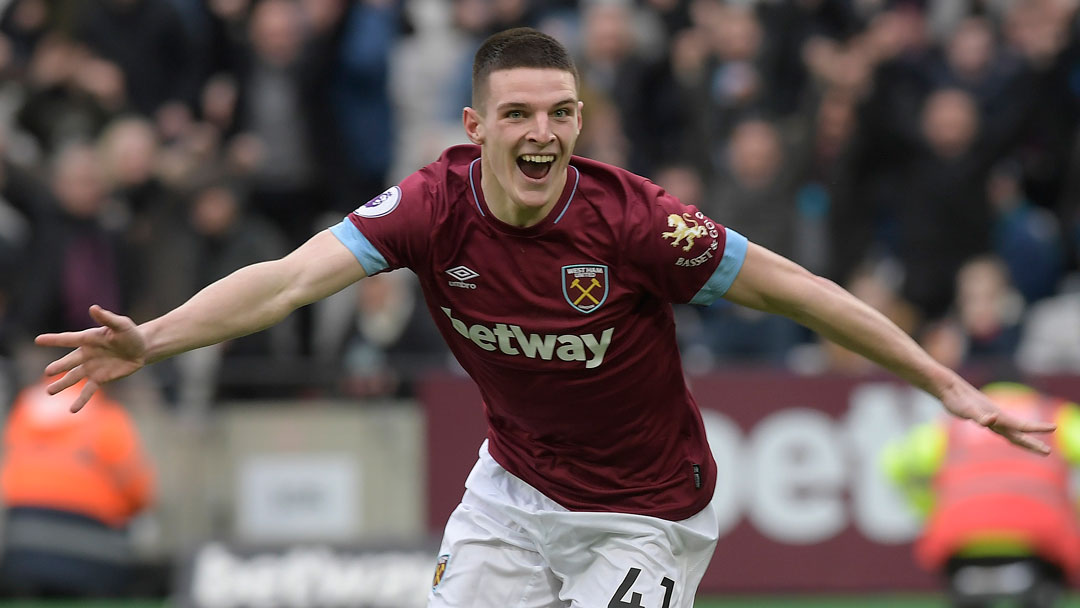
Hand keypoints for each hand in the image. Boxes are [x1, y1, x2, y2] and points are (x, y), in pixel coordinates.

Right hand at [35, 305, 146, 411]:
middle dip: (59, 367)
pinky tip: (72, 410)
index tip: (37, 340)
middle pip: (69, 361)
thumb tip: (93, 308)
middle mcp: (86, 354)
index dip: (53, 340)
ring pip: (73, 377)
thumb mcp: (121, 324)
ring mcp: (91, 368)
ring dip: (62, 385)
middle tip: (48, 372)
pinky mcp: (100, 379)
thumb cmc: (130, 334)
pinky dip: (81, 400)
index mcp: (88, 339)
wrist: (141, 348)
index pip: (68, 339)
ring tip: (49, 392)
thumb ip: (107, 318)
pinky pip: (88, 391)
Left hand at [940, 382, 1056, 454]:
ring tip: (1034, 447)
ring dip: (1022, 440)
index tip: (1054, 428)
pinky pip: (998, 428)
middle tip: (1048, 453)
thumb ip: (979, 416)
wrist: (949, 388)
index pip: (1021, 426)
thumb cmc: (958, 399)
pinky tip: (1008, 435)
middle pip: (1018, 433)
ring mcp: (990, 418)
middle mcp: (996, 418)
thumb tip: (991, 420)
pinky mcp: (981, 417)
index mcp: (997, 417)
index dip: (1037, 428)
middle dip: (1032, 443)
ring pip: (1010, 432)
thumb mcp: (967, 410)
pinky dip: (1008, 433)